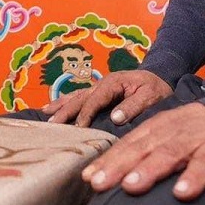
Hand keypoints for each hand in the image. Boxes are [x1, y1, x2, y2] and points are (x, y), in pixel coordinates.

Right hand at [42, 69, 171, 126]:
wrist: (159, 76)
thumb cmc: (156, 87)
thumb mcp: (151, 96)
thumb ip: (134, 105)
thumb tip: (115, 117)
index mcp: (113, 83)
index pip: (95, 99)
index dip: (86, 113)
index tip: (79, 128)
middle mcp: (102, 83)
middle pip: (80, 98)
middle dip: (65, 111)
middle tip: (53, 125)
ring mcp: (98, 87)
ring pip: (75, 96)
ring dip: (60, 106)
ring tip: (45, 116)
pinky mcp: (98, 92)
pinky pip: (78, 97)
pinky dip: (64, 102)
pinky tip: (51, 107)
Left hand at [81, 102, 204, 200]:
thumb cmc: (201, 128)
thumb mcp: (171, 131)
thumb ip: (148, 147)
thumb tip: (118, 171)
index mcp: (158, 126)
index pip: (127, 144)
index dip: (107, 160)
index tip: (88, 176)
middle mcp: (172, 130)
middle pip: (141, 148)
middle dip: (117, 165)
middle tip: (97, 182)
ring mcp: (196, 139)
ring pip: (169, 154)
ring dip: (149, 170)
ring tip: (130, 186)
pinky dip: (194, 178)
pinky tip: (182, 193)